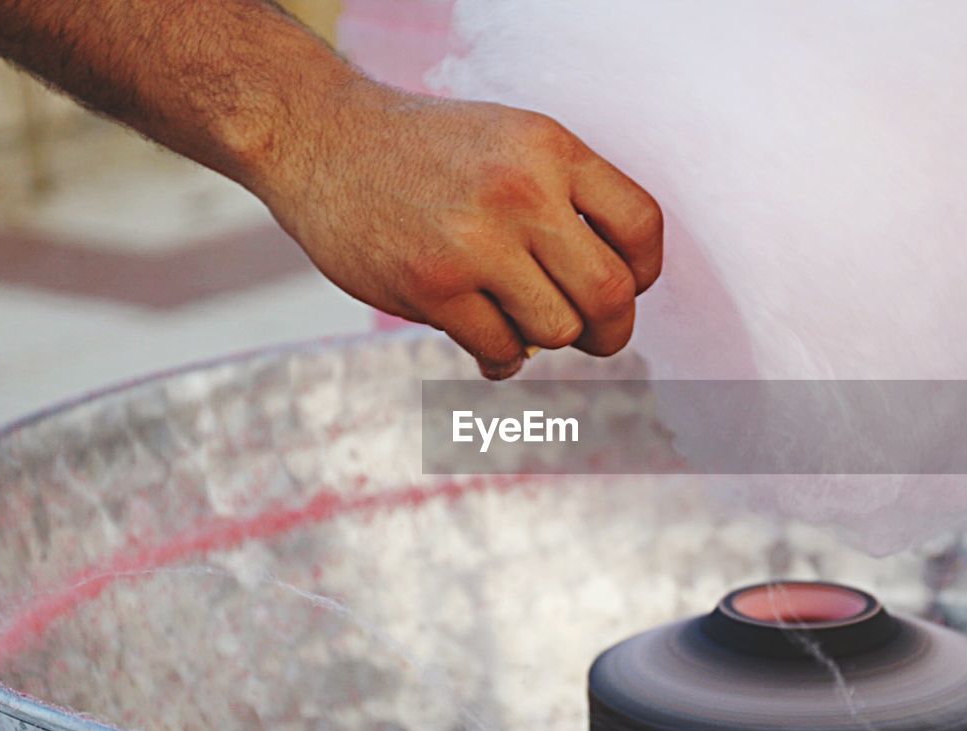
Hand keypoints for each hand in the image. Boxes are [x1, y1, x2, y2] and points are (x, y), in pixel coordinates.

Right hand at [255, 80, 663, 378]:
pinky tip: (486, 339)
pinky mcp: (431, 286)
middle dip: (613, 330)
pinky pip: (501, 350)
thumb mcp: (510, 141)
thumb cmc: (426, 151)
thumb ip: (568, 197)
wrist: (320, 138)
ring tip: (514, 315)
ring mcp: (474, 242)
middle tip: (600, 337)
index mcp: (550, 149)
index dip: (646, 271)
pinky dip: (502, 356)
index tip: (629, 285)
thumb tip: (621, 288)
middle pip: (611, 293)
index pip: (642, 225)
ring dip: (544, 337)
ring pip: (557, 330)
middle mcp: (520, 191)